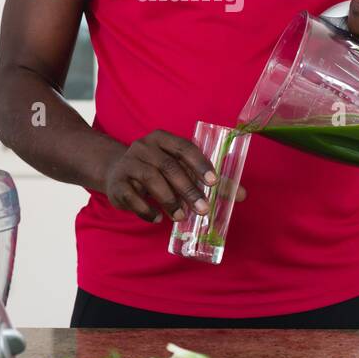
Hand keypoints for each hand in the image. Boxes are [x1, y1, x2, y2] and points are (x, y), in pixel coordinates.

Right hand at [102, 130, 218, 223]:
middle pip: (169, 166)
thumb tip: (241, 195)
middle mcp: (144, 146)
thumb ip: (207, 180)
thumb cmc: (157, 170)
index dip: (200, 163)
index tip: (214, 182)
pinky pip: (132, 197)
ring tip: (180, 217)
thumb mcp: (179, 168)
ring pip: (151, 179)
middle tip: (203, 209)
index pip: (184, 147)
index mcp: (162, 138)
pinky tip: (158, 218)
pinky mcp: (117, 183)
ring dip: (169, 200)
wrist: (116, 172)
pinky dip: (147, 210)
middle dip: (188, 189)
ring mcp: (128, 163)